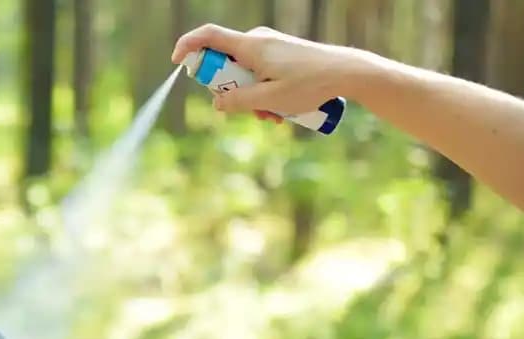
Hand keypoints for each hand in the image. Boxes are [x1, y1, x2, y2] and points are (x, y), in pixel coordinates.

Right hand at [170, 23, 373, 117]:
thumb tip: (216, 103)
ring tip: (274, 117)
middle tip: (249, 112)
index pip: (209, 36)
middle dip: (231, 92)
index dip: (188, 46)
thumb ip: (239, 101)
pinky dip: (262, 92)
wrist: (347, 73)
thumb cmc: (310, 85)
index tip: (176, 62)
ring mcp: (270, 47)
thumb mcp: (270, 100)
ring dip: (251, 98)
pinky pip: (259, 73)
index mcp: (251, 46)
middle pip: (225, 63)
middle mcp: (257, 41)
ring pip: (244, 74)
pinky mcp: (280, 54)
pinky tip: (281, 110)